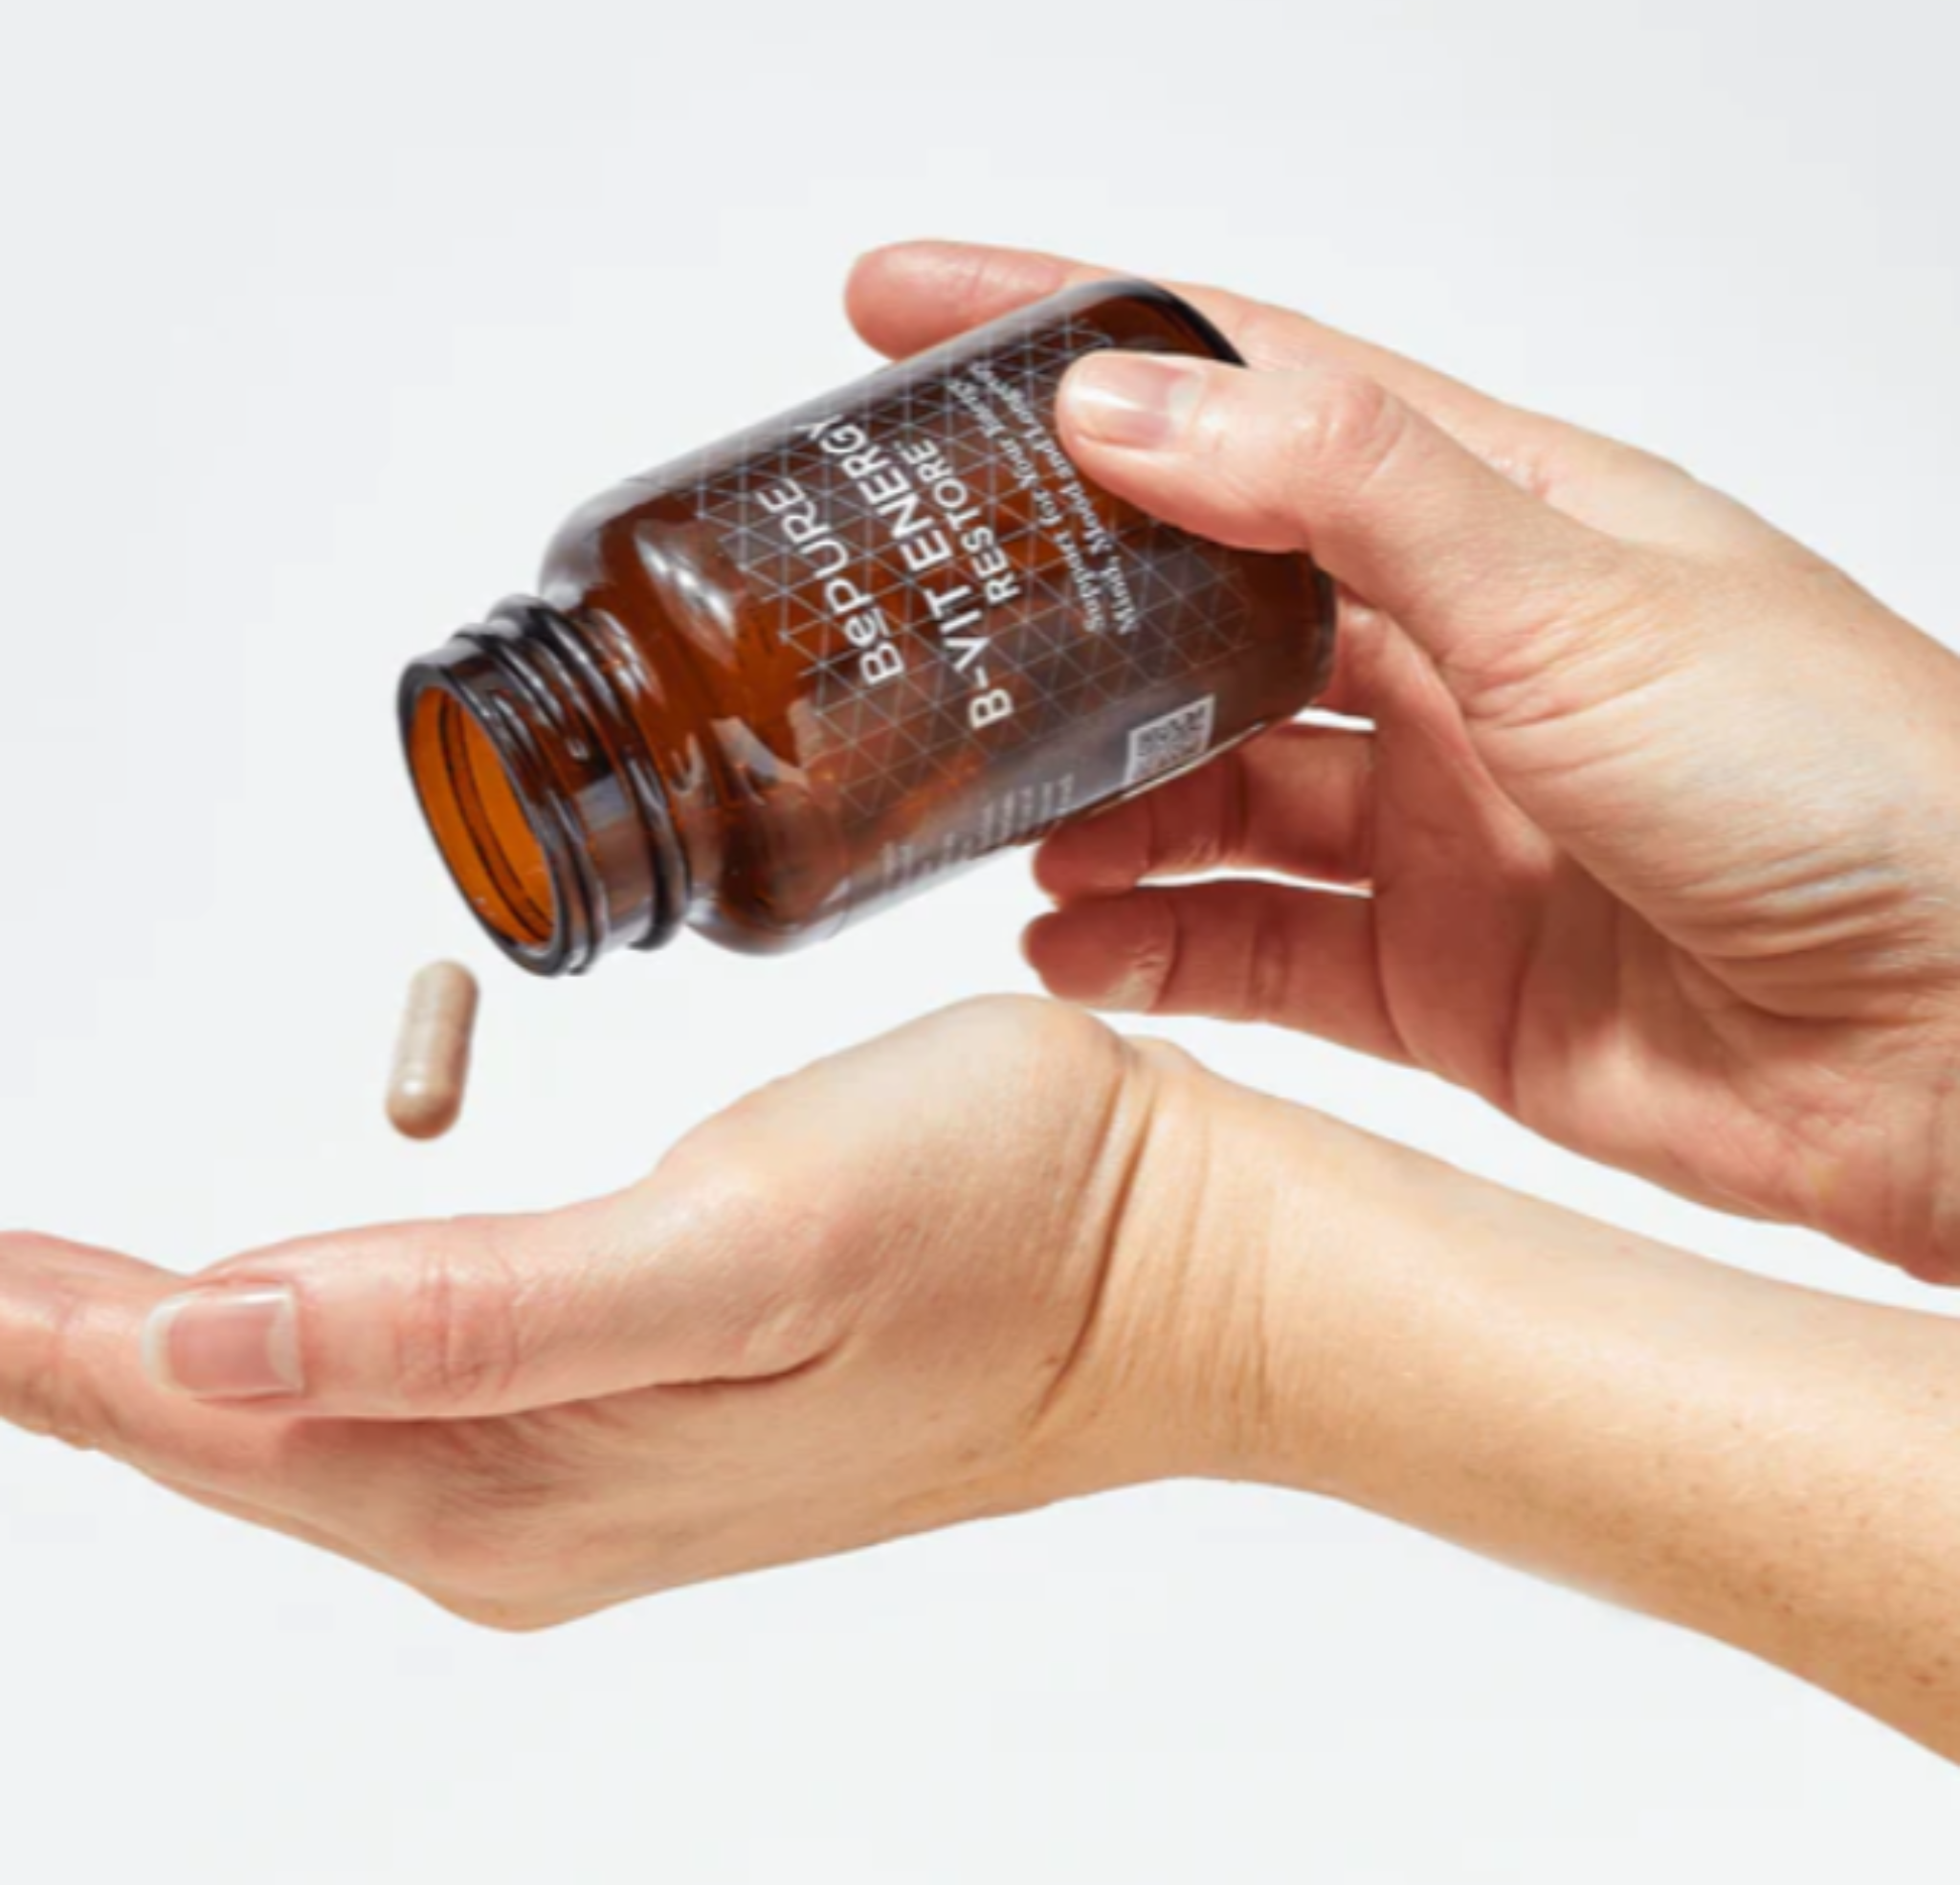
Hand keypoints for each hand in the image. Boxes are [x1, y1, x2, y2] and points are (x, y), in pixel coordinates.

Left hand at [0, 1000, 1241, 1627]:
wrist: (1174, 1264)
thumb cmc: (1000, 1225)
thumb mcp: (734, 1250)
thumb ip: (470, 1319)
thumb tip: (212, 1340)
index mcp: (523, 1475)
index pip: (197, 1405)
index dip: (37, 1334)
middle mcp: (529, 1502)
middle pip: (217, 1432)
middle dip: (54, 1355)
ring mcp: (589, 1466)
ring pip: (296, 1419)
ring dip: (143, 1356)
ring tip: (31, 1297)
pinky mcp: (643, 1408)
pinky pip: (396, 1391)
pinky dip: (280, 1341)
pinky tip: (252, 1319)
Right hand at [849, 241, 1959, 1279]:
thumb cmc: (1849, 790)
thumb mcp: (1583, 595)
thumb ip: (1350, 492)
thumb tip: (1130, 397)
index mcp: (1493, 518)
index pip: (1245, 383)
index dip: (1072, 332)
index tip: (902, 311)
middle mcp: (1448, 661)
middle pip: (1194, 603)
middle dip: (1051, 607)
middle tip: (914, 620)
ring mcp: (1429, 819)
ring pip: (1203, 790)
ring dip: (1093, 803)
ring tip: (999, 820)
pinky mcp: (1425, 969)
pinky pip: (1245, 950)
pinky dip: (1149, 948)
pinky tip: (1072, 946)